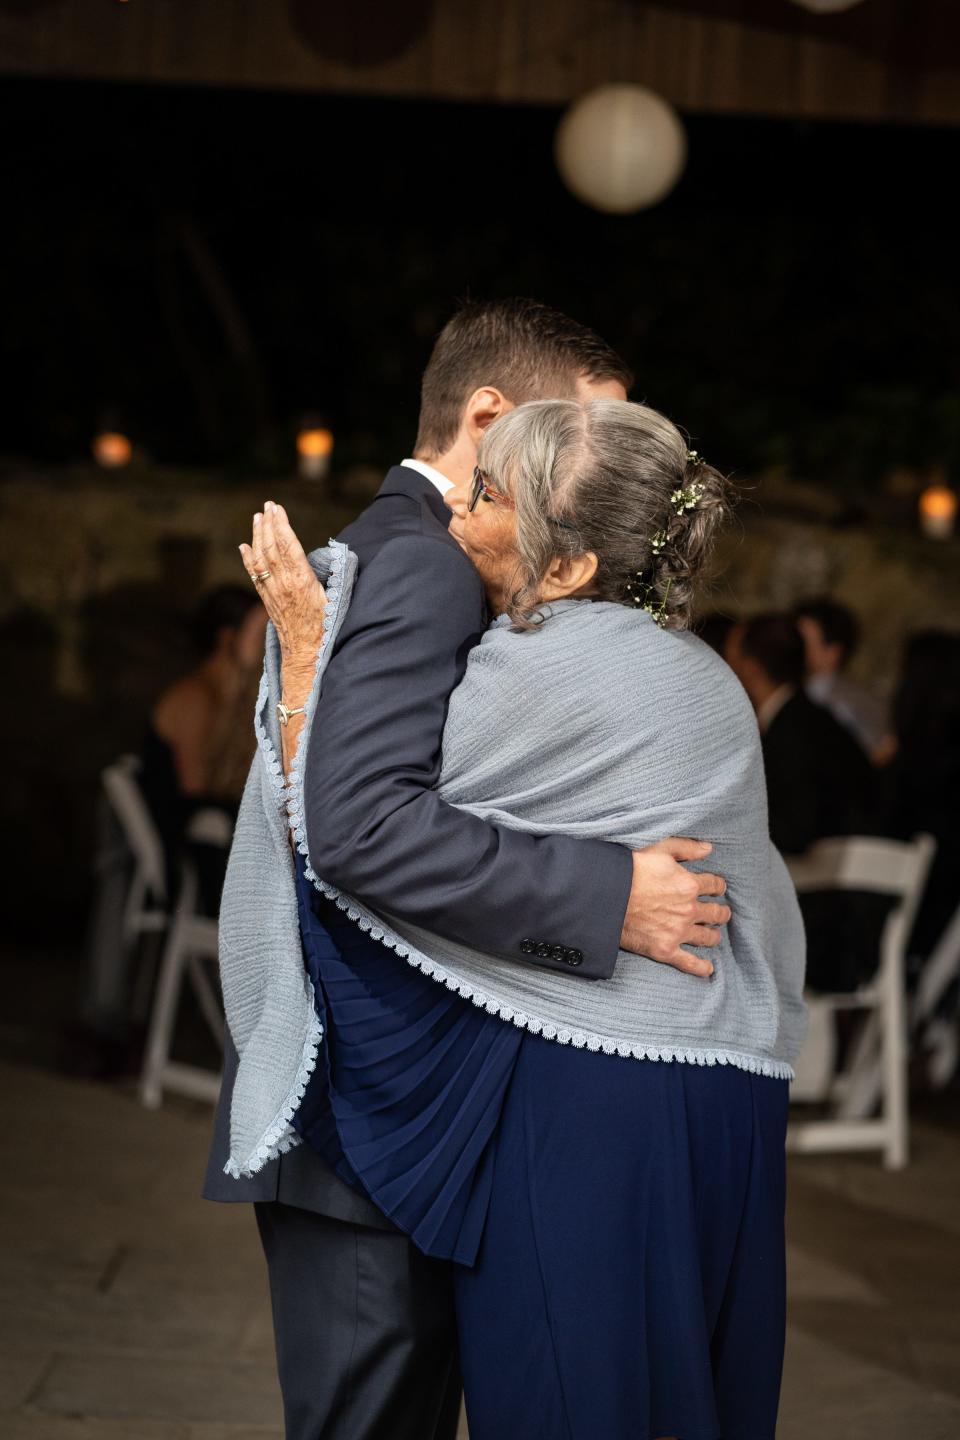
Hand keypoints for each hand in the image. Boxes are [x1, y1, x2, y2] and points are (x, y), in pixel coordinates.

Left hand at [240, 501, 326, 660]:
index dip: (281, 525)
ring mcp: (272, 593)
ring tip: (257, 518)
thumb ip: (332, 577)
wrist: (307, 654)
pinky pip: (255, 575)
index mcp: (301, 581)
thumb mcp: (335, 600)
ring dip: (258, 536)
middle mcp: (283, 585)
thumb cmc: (326, 628)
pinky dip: (248, 558)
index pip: (288, 546)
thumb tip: (336, 557)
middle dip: (268, 525)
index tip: (278, 508)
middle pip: (271, 548)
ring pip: (261, 559)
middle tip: (267, 506)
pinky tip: (244, 546)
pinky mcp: (267, 601)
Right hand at [620, 838, 729, 978]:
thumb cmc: (629, 869)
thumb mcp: (658, 848)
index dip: (718, 886)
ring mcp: (678, 932)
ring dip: (713, 935)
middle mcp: (688, 910)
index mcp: (689, 885)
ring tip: (713, 934)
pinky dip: (701, 967)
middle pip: (715, 913)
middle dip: (721, 912)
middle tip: (721, 913)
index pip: (715, 886)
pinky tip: (708, 969)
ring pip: (707, 937)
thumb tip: (708, 849)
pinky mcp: (665, 949)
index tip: (717, 888)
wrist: (605, 896)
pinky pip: (689, 962)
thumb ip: (686, 848)